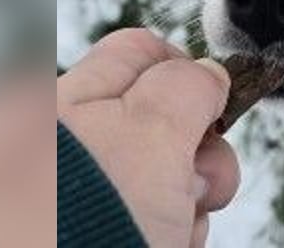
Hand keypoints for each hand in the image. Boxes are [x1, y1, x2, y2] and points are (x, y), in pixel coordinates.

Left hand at [57, 29, 239, 247]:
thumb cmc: (74, 226)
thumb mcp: (146, 132)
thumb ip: (185, 86)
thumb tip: (210, 72)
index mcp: (67, 101)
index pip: (139, 54)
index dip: (188, 71)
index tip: (216, 103)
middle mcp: (70, 147)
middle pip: (162, 122)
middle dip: (198, 153)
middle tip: (200, 182)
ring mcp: (83, 198)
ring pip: (163, 181)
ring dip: (186, 205)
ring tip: (174, 231)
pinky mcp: (97, 235)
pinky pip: (150, 222)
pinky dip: (168, 236)